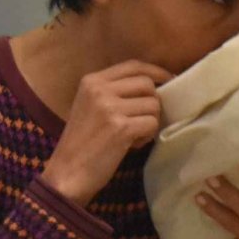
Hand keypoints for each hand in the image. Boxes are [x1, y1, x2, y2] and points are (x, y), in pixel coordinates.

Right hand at [40, 60, 171, 205]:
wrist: (67, 172)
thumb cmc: (82, 142)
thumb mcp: (91, 106)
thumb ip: (115, 92)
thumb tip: (155, 87)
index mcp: (92, 81)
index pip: (133, 65)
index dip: (156, 72)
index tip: (170, 81)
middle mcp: (100, 89)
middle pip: (147, 84)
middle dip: (153, 103)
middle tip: (145, 119)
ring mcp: (110, 107)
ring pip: (153, 105)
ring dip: (150, 122)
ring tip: (134, 135)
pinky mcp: (121, 128)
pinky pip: (152, 124)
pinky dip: (148, 136)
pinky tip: (133, 144)